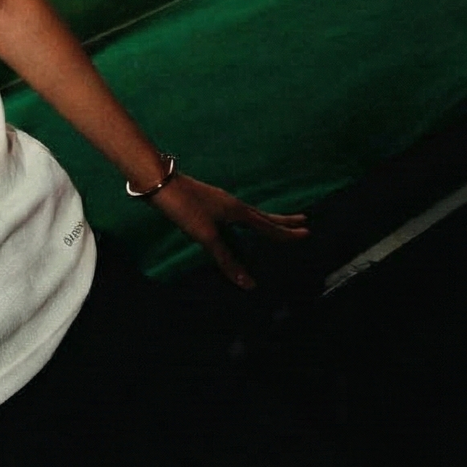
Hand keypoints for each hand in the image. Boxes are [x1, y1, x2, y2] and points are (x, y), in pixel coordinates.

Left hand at [149, 174, 308, 289]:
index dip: (286, 233)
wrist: (159, 182)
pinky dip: (248, 219)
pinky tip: (238, 222)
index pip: (268, 226)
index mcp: (237, 211)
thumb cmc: (184, 208)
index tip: (307, 232)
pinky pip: (237, 213)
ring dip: (266, 219)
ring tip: (276, 223)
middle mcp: (233, 204)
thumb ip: (226, 259)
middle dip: (283, 220)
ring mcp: (220, 201)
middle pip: (264, 215)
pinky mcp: (209, 201)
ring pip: (250, 213)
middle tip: (304, 220)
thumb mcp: (206, 236)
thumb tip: (248, 284)